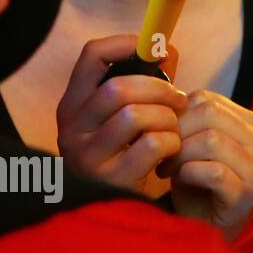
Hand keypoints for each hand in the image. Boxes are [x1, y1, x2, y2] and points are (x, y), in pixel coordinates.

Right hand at [57, 35, 185, 193]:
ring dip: (167, 118)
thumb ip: (148, 81)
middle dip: (160, 89)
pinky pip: (152, 144)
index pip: (91, 56)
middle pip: (118, 87)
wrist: (123, 209)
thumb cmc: (131, 153)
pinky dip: (172, 143)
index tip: (154, 47)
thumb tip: (167, 48)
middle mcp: (72, 130)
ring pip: (136, 115)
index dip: (126, 43)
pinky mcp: (111, 179)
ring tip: (173, 130)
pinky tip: (171, 153)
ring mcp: (88, 157)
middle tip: (180, 99)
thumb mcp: (131, 115)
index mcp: (73, 107)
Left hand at [162, 90, 252, 241]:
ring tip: (168, 170)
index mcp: (249, 123)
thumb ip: (187, 121)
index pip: (206, 99)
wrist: (205, 228)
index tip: (164, 137)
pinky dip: (188, 174)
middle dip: (176, 133)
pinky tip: (180, 182)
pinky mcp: (248, 193)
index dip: (175, 116)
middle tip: (162, 156)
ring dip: (180, 156)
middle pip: (209, 114)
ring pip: (212, 140)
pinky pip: (213, 172)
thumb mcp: (192, 145)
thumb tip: (165, 102)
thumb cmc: (196, 184)